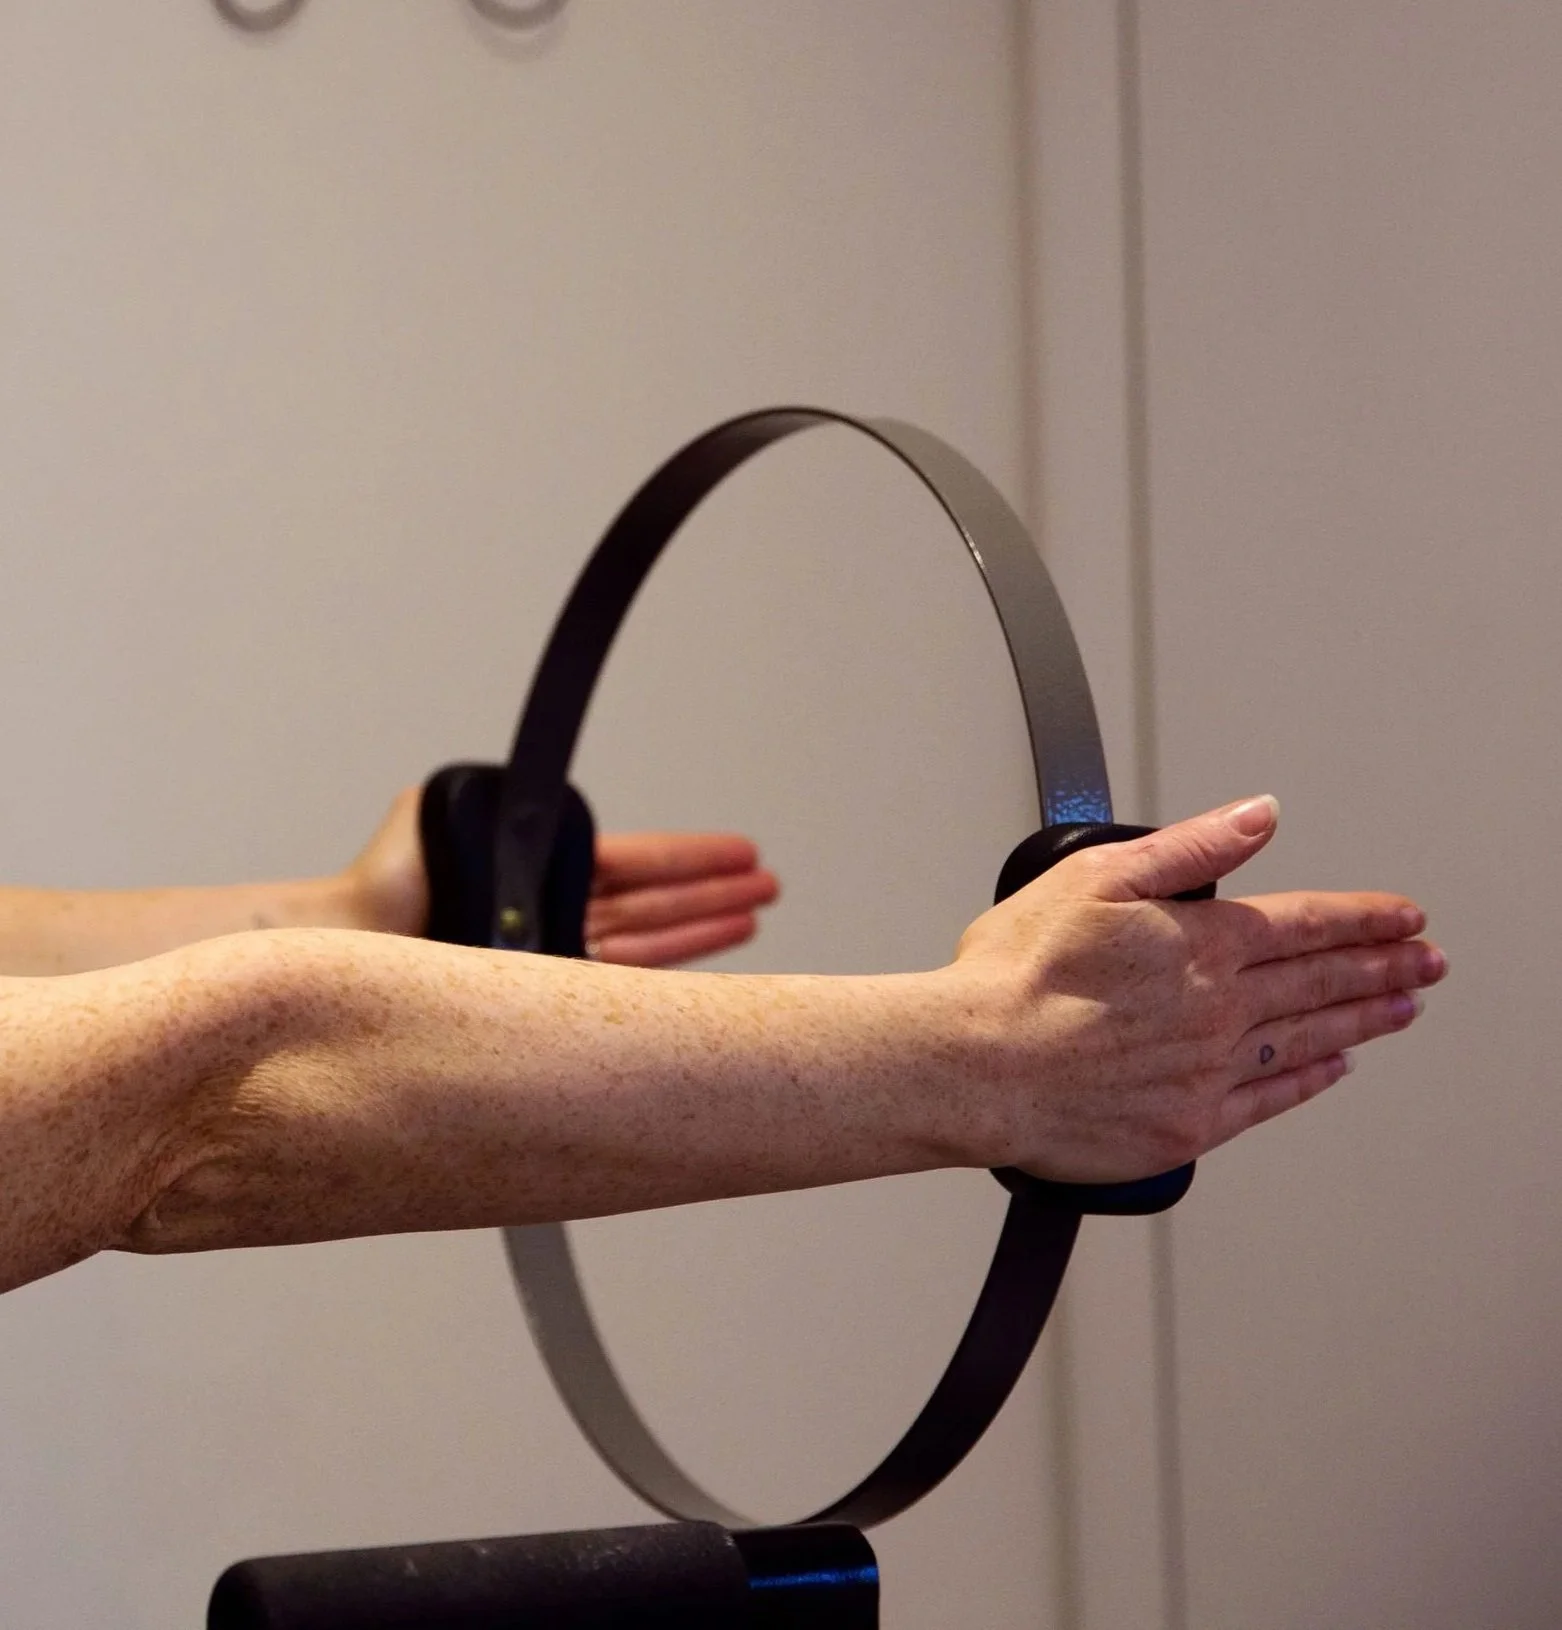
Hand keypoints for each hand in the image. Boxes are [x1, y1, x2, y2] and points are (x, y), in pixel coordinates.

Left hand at [346, 789, 779, 966]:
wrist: (352, 942)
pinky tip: (705, 966)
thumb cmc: (381, 883)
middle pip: (651, 902)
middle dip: (711, 892)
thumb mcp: (435, 812)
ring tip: (753, 916)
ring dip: (702, 927)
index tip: (737, 851)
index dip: (687, 859)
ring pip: (644, 941)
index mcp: (538, 873)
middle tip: (766, 885)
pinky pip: (616, 983)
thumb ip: (486, 800)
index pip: (631, 863)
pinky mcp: (541, 994)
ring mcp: (551, 958)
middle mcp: (552, 917)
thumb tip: (521, 786)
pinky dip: (663, 974)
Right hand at [949, 795, 1445, 1182]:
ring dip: (1362, 1020)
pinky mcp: (1185, 1125)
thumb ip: (1188, 848)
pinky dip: (1308, 1080)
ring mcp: (1208, 1072)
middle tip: (1427, 962)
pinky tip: (1330, 1070)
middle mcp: (1218, 1009)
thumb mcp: (1095, 877)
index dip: (1364, 918)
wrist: (974, 1067)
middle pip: (1321, 982)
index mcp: (1200, 944)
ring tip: (1401, 1009)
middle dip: (1383, 967)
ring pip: (1307, 1038)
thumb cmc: (1015, 975)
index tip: (1405, 917)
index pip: (1305, 923)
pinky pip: (1268, 1100)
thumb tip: (1257, 817)